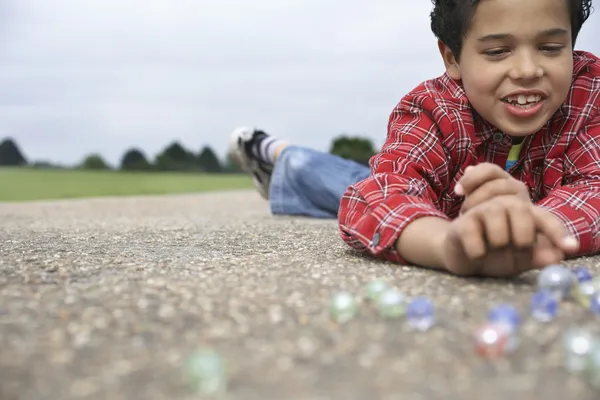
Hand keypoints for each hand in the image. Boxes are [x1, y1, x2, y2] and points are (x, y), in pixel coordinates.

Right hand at [454, 162, 572, 269]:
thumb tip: (558, 256)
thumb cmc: (495, 255)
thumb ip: (538, 257)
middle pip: (518, 206)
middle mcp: (503, 207)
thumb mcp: (520, 260)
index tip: (569, 249)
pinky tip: (476, 253)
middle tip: (518, 248)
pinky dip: (478, 250)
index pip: (544, 218)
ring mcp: (480, 212)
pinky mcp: (461, 224)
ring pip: (494, 213)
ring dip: (498, 239)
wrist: (464, 259)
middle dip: (522, 233)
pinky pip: (472, 232)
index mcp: (524, 216)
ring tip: (493, 249)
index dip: (557, 232)